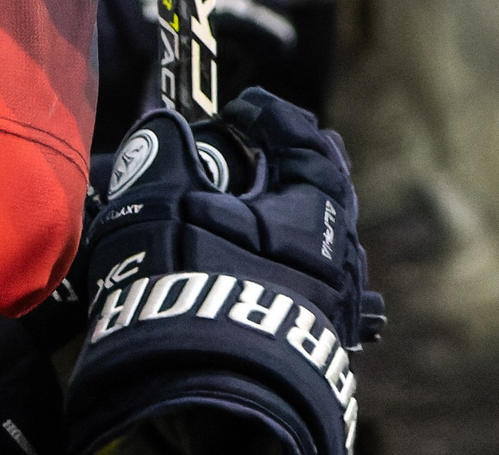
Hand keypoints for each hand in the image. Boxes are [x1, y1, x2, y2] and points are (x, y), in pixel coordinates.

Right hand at [61, 94, 381, 454]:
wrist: (199, 389)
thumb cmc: (183, 282)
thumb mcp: (161, 197)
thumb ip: (165, 150)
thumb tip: (165, 127)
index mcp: (310, 206)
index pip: (302, 139)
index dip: (269, 114)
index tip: (239, 108)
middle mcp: (336, 254)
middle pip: (330, 189)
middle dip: (299, 159)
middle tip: (266, 141)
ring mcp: (334, 303)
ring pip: (330, 242)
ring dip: (300, 215)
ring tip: (265, 203)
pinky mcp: (317, 342)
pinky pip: (323, 291)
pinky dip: (300, 268)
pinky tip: (281, 272)